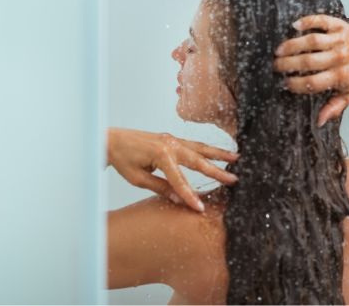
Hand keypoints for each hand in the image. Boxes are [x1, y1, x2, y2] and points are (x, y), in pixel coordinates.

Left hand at [107, 127, 239, 212]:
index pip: (180, 179)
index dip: (190, 195)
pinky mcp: (171, 139)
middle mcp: (169, 144)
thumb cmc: (122, 159)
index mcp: (161, 155)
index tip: (200, 208)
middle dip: (217, 171)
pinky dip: (207, 148)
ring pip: (200, 148)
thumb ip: (160, 187)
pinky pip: (193, 144)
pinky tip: (218, 152)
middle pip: (197, 160)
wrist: (111, 140)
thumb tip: (179, 200)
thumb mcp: (138, 179)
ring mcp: (171, 140)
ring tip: (237, 158)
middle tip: (234, 179)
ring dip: (218, 154)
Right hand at [272, 14, 348, 125]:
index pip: (313, 82)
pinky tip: (294, 26)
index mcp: (341, 76)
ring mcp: (339, 40)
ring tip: (279, 50)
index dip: (296, 84)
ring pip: (311, 41)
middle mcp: (340, 57)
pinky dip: (306, 21)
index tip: (285, 83)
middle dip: (287, 64)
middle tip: (276, 66)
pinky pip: (321, 21)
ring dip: (292, 45)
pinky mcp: (339, 25)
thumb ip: (335, 107)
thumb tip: (320, 121)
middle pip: (308, 61)